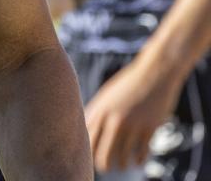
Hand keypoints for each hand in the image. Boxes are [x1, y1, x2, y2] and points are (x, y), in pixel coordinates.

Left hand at [85, 57, 182, 171]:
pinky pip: (142, 152)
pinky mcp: (149, 128)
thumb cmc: (128, 83)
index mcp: (100, 109)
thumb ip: (98, 111)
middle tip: (105, 168)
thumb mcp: (108, 95)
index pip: (87, 137)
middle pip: (102, 151)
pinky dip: (139, 160)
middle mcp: (113, 118)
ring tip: (121, 166)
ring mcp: (132, 124)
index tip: (88, 157)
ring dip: (122, 164)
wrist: (154, 73)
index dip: (86, 151)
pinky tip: (137, 161)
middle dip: (102, 164)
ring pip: (122, 156)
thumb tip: (87, 128)